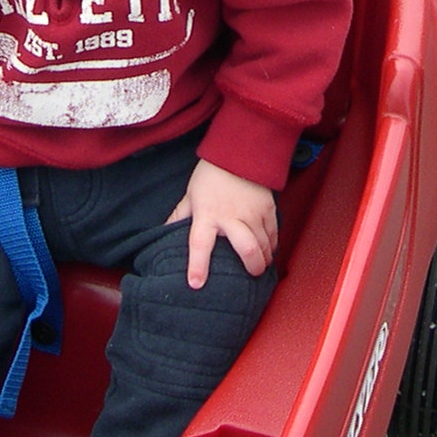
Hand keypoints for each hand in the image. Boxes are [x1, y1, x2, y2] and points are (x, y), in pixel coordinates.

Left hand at [166, 159, 277, 288]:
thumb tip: (162, 234)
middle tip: (253, 275)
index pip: (200, 244)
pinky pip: (274, 233)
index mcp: (207, 214)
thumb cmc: (210, 175)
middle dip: (252, 266)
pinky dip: (272, 244)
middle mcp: (231, 216)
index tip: (196, 284)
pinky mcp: (268, 207)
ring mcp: (252, 212)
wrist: (237, 152)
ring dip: (264, 258)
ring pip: (263, 244)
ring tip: (261, 265)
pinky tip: (269, 250)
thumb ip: (180, 217)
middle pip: (246, 248)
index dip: (198, 266)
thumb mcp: (190, 195)